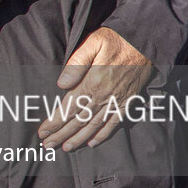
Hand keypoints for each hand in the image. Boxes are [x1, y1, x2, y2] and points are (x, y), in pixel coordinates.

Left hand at [37, 28, 153, 151]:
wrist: (145, 40)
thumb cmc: (117, 39)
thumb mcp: (93, 42)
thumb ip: (76, 63)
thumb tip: (61, 84)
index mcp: (93, 81)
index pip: (69, 108)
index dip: (54, 122)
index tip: (42, 132)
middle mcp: (104, 95)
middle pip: (78, 120)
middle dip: (61, 135)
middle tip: (47, 145)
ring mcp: (117, 100)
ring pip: (94, 125)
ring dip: (78, 138)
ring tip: (66, 148)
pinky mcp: (128, 100)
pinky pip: (114, 122)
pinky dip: (103, 134)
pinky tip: (93, 142)